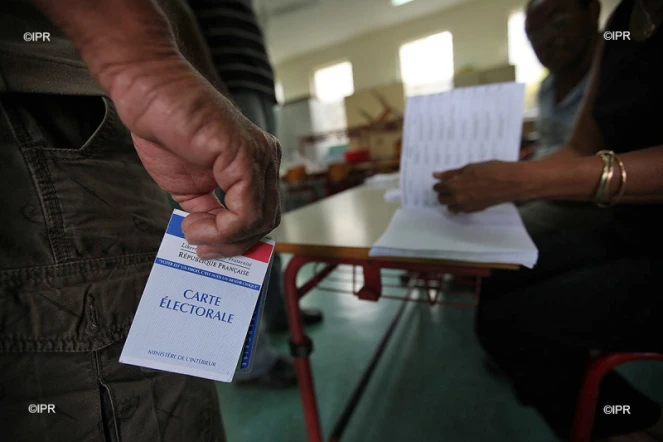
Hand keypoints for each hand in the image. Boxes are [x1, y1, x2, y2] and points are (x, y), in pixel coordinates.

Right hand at [111, 57, 280, 258]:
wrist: (148, 92)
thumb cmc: (166, 128)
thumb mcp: (191, 185)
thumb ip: (207, 210)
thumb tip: (212, 239)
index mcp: (255, 163)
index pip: (262, 213)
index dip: (238, 239)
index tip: (209, 250)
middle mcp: (264, 158)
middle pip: (265, 221)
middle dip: (233, 244)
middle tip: (202, 249)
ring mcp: (258, 156)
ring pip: (258, 221)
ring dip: (224, 239)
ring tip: (193, 233)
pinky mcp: (244, 156)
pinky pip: (246, 211)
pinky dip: (221, 229)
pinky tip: (194, 223)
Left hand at [433, 161, 527, 212]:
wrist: (511, 182)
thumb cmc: (492, 171)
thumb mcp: (469, 167)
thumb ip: (451, 173)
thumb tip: (436, 175)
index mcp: (454, 186)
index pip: (438, 188)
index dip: (439, 184)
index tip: (441, 181)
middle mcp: (458, 199)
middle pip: (442, 199)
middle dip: (443, 193)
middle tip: (449, 185)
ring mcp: (467, 206)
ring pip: (450, 207)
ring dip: (451, 201)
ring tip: (457, 192)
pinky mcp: (475, 210)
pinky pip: (462, 210)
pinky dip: (460, 205)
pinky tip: (467, 197)